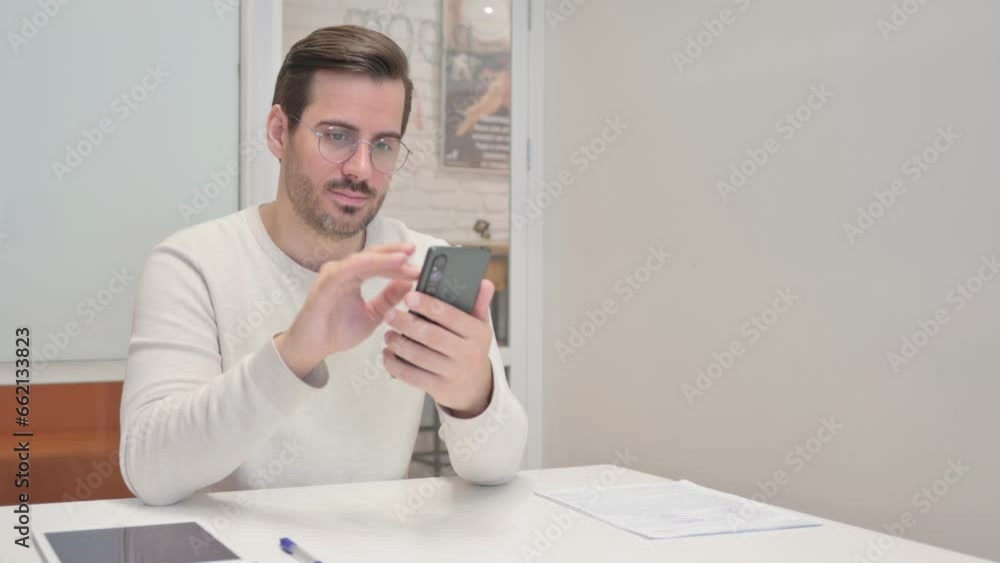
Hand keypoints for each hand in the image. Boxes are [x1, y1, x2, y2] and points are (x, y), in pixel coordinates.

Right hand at [275, 243, 420, 376]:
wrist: (312, 348)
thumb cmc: (336, 331)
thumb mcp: (373, 314)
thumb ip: (389, 299)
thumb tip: (409, 284)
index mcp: (355, 276)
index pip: (381, 263)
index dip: (400, 262)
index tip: (421, 265)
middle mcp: (344, 271)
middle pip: (373, 256)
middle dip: (396, 254)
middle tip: (415, 253)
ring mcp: (333, 275)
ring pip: (362, 260)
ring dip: (384, 258)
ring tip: (404, 257)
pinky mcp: (324, 284)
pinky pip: (344, 270)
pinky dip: (362, 264)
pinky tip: (377, 262)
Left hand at [382, 279, 495, 417]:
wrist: (475, 388)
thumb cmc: (471, 350)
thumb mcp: (480, 327)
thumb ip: (479, 304)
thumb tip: (484, 283)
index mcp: (477, 333)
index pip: (451, 315)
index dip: (428, 305)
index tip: (409, 296)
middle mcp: (467, 353)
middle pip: (431, 336)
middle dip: (407, 324)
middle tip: (390, 314)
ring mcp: (453, 373)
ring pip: (419, 356)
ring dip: (398, 344)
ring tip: (388, 334)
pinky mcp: (440, 389)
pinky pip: (412, 376)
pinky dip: (395, 365)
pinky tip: (388, 354)